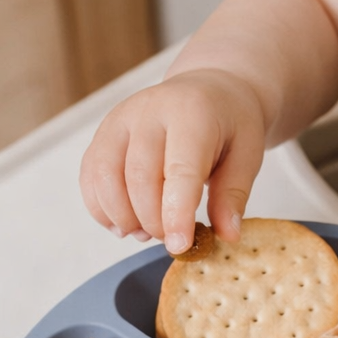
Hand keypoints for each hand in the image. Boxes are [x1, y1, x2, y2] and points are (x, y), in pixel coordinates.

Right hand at [79, 69, 266, 252]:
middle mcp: (149, 111)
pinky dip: (102, 209)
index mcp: (192, 114)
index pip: (179, 170)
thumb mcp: (247, 156)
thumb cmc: (229, 126)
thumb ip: (234, 196)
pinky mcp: (102, 133)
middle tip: (171, 240)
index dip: (176, 213)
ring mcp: (120, 120)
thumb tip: (227, 236)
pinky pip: (90, 176)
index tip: (179, 246)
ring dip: (124, 218)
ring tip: (148, 232)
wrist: (208, 91)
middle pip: (138, 177)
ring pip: (105, 177)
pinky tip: (125, 223)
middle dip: (153, 221)